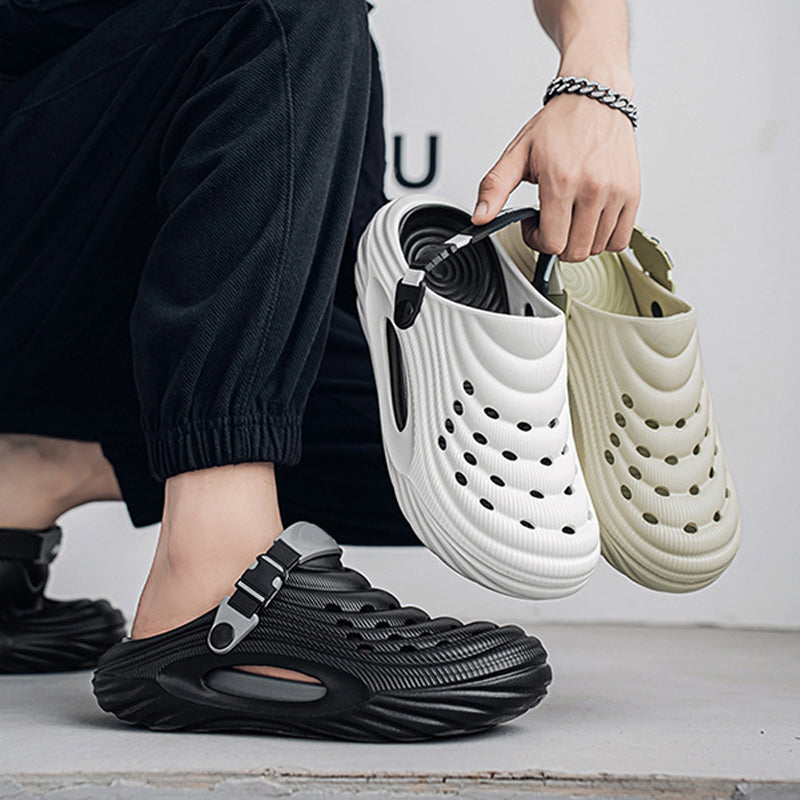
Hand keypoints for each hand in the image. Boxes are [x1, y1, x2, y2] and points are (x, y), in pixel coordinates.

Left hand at [471, 93, 639, 261]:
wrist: (595, 97)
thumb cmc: (559, 124)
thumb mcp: (517, 154)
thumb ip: (494, 187)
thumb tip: (481, 216)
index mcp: (562, 180)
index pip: (552, 243)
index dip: (537, 241)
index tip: (534, 225)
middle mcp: (593, 188)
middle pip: (575, 251)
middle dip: (557, 244)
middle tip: (551, 223)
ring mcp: (616, 192)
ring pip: (597, 248)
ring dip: (580, 241)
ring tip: (570, 216)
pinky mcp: (632, 192)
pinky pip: (621, 239)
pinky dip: (605, 239)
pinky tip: (591, 221)